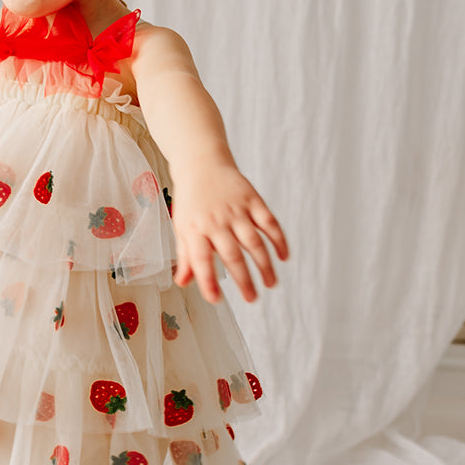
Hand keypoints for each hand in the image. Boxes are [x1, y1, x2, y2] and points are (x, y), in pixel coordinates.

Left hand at [171, 164, 288, 302]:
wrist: (201, 164)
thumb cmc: (190, 201)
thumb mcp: (181, 227)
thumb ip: (185, 256)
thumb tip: (183, 282)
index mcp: (195, 229)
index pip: (201, 259)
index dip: (207, 281)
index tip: (216, 300)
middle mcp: (216, 221)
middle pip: (232, 255)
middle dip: (243, 280)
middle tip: (252, 299)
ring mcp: (236, 210)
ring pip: (254, 242)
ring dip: (265, 265)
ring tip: (271, 284)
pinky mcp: (252, 200)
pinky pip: (269, 222)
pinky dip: (278, 239)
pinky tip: (284, 256)